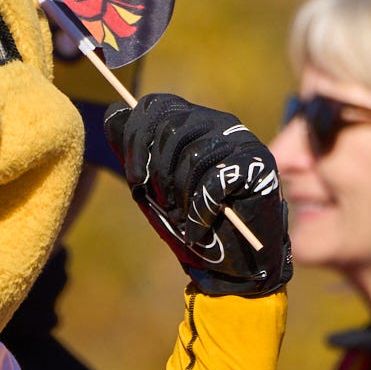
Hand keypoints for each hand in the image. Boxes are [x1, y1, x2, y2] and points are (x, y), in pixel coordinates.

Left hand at [104, 92, 290, 297]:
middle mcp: (220, 124)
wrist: (232, 264)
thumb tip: (113, 111)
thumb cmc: (191, 221)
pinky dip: (199, 214)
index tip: (135, 179)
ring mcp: (243, 143)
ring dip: (180, 197)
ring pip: (193, 157)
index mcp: (195, 121)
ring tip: (183, 219)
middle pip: (172, 129)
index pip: (157, 105)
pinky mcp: (257, 167)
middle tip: (164, 206)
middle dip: (158, 174)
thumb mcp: (153, 185)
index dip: (136, 139)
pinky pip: (214, 183)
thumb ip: (134, 150)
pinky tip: (199, 231)